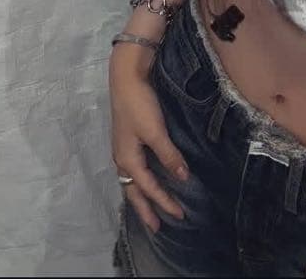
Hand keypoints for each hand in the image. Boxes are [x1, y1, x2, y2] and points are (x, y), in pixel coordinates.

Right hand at [108, 50, 189, 233]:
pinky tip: (149, 178)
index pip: (149, 188)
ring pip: (132, 181)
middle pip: (134, 191)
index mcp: (128, 160)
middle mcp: (122, 158)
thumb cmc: (139, 105)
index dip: (164, 202)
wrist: (126, 77)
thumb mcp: (155, 131)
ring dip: (142, 196)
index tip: (180, 215)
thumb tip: (183, 178)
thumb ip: (169, 155)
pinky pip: (134, 169)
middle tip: (157, 227)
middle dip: (146, 209)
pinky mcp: (128, 139)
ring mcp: (123, 149)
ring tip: (151, 209)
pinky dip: (141, 180)